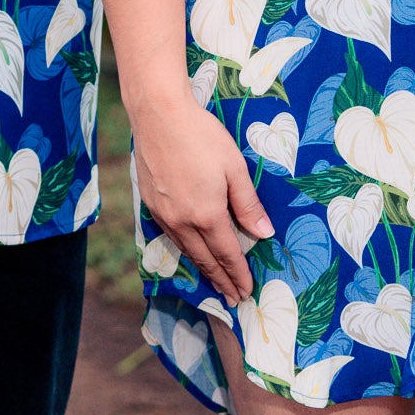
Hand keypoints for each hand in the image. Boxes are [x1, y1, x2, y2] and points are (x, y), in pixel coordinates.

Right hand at [128, 91, 273, 303]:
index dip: (238, 274)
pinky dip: (186, 251)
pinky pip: (171, 237)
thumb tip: (264, 234)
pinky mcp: (151, 204)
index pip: (227, 254)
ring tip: (215, 283)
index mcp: (207, 214)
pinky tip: (191, 252)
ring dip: (203, 270)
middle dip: (221, 281)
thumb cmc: (203, 136)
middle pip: (205, 260)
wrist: (158, 115)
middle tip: (233, 298)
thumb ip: (248, 204)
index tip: (247, 291)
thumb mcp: (234, 168)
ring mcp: (163, 214)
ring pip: (186, 251)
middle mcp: (182, 221)